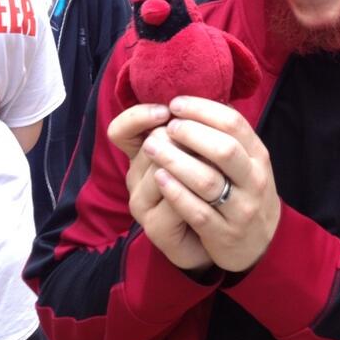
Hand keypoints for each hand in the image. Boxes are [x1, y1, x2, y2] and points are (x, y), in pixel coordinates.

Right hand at [108, 104, 213, 270]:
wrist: (210, 239)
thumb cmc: (207, 188)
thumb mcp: (202, 154)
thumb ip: (198, 129)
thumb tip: (209, 100)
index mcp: (142, 155)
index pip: (121, 130)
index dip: (138, 117)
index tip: (167, 110)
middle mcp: (135, 179)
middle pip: (151, 146)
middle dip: (186, 139)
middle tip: (213, 139)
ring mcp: (142, 206)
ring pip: (161, 174)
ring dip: (194, 164)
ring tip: (218, 164)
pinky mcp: (156, 230)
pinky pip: (174, 207)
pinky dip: (194, 196)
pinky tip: (211, 193)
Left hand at [142, 96, 280, 272]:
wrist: (263, 242)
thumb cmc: (246, 192)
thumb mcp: (247, 161)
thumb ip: (228, 136)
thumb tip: (197, 101)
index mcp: (258, 155)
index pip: (233, 123)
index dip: (202, 109)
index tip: (175, 103)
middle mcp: (254, 179)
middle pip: (224, 148)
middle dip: (190, 133)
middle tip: (166, 126)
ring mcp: (241, 208)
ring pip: (208, 180)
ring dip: (176, 161)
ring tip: (152, 147)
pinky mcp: (225, 234)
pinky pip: (198, 211)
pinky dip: (176, 193)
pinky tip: (159, 178)